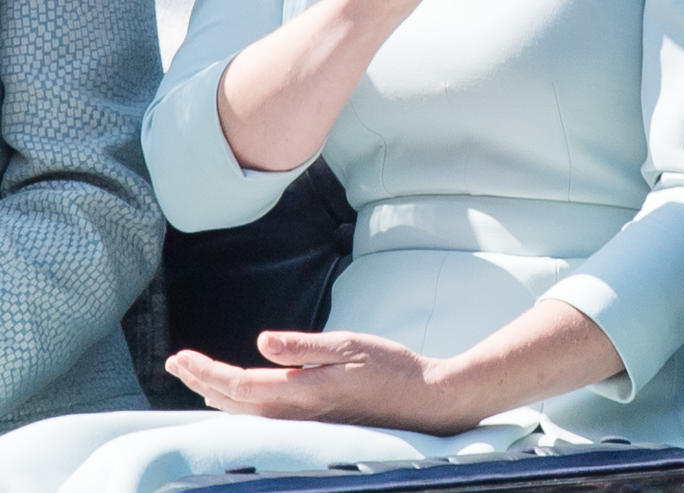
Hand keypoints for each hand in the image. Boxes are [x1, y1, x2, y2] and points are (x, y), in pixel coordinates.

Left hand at [166, 330, 465, 432]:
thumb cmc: (392, 368)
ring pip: (247, 413)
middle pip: (235, 402)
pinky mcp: (315, 422)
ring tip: (195, 377)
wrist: (426, 402)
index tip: (180, 357)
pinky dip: (241, 404)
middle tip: (176, 362)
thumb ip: (303, 347)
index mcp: (301, 392)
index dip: (205, 372)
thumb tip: (260, 343)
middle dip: (202, 381)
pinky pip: (264, 417)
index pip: (238, 385)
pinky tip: (238, 397)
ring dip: (218, 393)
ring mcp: (305, 421)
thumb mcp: (349, 345)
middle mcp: (297, 413)